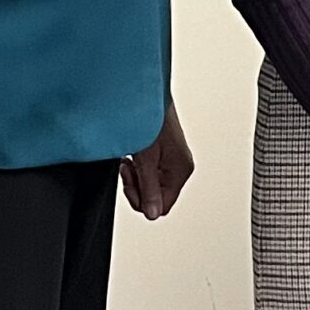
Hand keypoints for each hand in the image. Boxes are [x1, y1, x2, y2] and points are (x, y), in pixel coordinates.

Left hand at [121, 100, 194, 220]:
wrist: (146, 95)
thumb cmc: (150, 118)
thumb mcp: (145, 159)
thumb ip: (148, 188)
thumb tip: (152, 214)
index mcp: (181, 170)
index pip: (163, 206)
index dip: (142, 200)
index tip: (130, 184)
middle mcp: (180, 167)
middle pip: (156, 196)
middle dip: (138, 186)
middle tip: (128, 169)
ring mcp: (172, 160)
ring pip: (151, 184)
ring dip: (137, 176)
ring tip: (130, 159)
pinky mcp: (164, 153)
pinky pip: (150, 172)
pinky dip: (138, 167)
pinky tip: (133, 155)